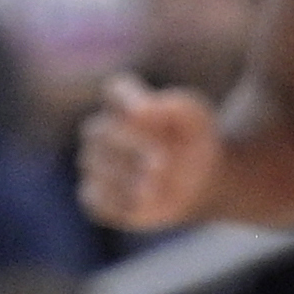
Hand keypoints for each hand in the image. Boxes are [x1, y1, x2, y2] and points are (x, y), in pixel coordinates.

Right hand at [79, 76, 222, 230]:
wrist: (197, 183)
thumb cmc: (193, 143)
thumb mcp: (198, 120)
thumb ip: (176, 105)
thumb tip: (139, 112)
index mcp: (126, 104)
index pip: (114, 91)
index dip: (125, 100)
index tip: (144, 113)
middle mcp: (103, 132)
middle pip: (98, 131)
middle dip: (129, 147)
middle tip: (162, 163)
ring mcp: (95, 165)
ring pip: (96, 167)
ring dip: (130, 177)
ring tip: (160, 183)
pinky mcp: (95, 198)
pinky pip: (96, 200)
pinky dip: (121, 202)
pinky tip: (147, 201)